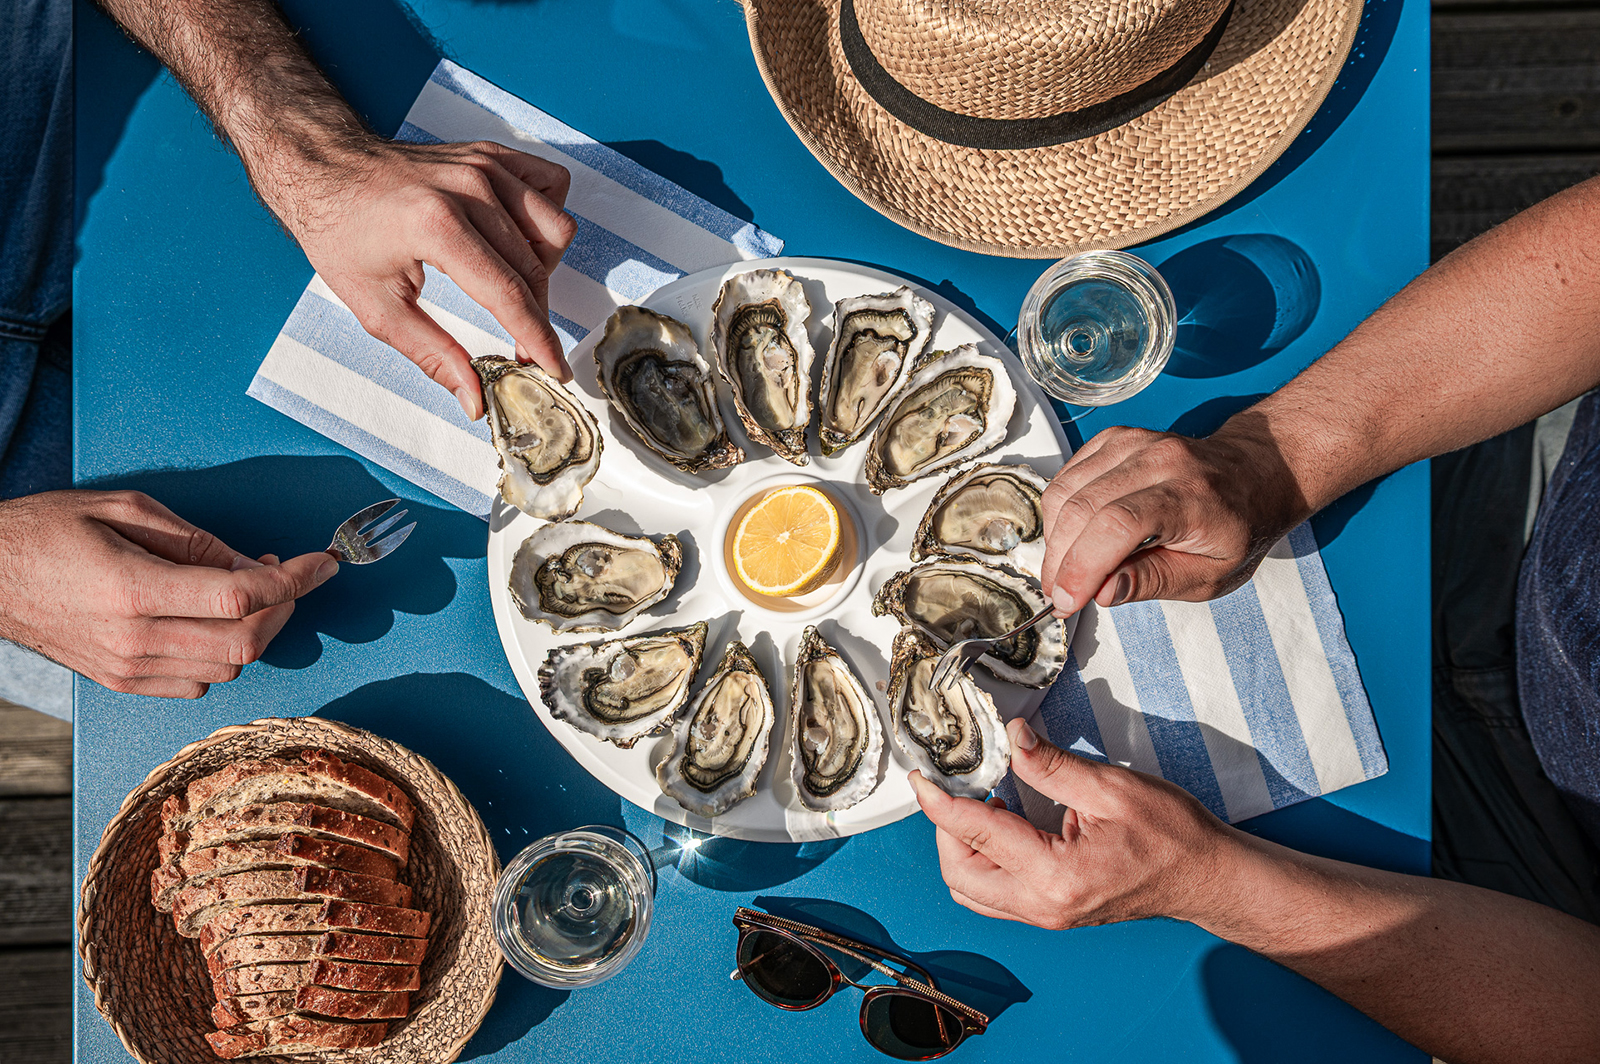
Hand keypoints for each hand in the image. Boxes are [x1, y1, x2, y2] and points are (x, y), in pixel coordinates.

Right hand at [0, 491, 338, 698]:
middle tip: (286, 577)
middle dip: (285, 609)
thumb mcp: (127, 510)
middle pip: (246, 642)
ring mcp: (129, 667)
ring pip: (229, 667)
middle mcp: (135, 638)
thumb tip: (258, 567)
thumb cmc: (48, 532)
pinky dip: (222, 656)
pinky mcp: (123, 682)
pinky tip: (213, 622)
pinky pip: (198, 683)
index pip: (243, 596)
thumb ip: (199, 543)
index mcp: (135, 589)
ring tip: (247, 593)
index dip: (296, 581)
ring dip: (255, 632)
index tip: (324, 564)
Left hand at [257, 136, 577, 418]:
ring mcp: (483, 166)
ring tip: (512, 286)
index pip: (508, 295)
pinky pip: (551, 186)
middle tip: (519, 344)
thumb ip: (433, 355)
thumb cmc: (340, 233)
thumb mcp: (376, 308)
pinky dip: (545, 218)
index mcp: (436, 226)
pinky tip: (518, 240)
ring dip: (544, 268)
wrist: (322, 168)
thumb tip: (474, 398)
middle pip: (535, 269)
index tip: (555, 370)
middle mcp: (468, 190)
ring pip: (555, 229)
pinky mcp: (491, 154)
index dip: (538, 340)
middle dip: (535, 316)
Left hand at [910, 719, 1234, 928]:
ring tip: (988, 802)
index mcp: (1053, 875)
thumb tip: (1011, 737)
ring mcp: (1046, 914)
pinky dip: (985, 859)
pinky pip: (995, 893)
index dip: (939, 803)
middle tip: (960, 785)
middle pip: (959, 873)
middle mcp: (1042, 904)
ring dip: (964, 847)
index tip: (921, 778)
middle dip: (947, 828)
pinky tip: (1006, 823)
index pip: (973, 835)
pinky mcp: (1051, 911)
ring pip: (972, 889)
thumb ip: (1051, 765)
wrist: (1207, 878)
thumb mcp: (1112, 787)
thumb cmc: (1173, 837)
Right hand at [1038, 419, 1307, 615]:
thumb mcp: (1213, 574)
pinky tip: (1072, 537)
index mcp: (1191, 496)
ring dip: (1054, 539)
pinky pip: (1068, 475)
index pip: (1118, 525)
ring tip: (1064, 571)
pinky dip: (1059, 512)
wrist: (1256, 472)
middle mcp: (1160, 460)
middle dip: (1060, 561)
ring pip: (1066, 490)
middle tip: (1059, 595)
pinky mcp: (1116, 439)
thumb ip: (1156, 582)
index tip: (1066, 601)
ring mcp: (1135, 443)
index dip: (1082, 566)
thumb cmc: (1239, 526)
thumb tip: (1102, 592)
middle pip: (1083, 507)